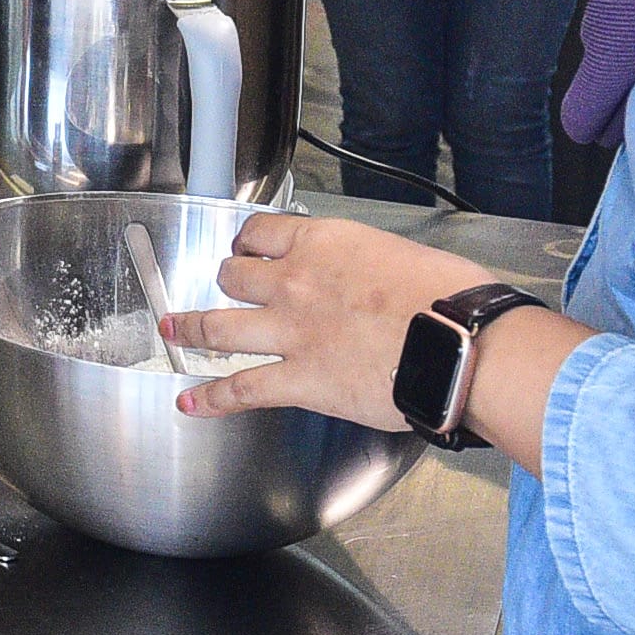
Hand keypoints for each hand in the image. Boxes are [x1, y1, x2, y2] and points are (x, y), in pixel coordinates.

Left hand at [162, 213, 507, 429]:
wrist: (460, 342)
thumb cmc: (449, 296)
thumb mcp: (402, 253)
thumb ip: (369, 261)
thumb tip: (372, 276)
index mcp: (324, 242)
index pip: (264, 231)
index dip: (250, 241)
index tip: (247, 247)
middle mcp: (296, 281)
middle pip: (235, 275)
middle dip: (226, 281)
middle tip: (224, 288)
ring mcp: (291, 331)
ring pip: (220, 327)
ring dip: (192, 328)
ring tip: (175, 330)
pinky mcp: (299, 380)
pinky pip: (241, 388)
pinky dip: (210, 397)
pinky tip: (190, 403)